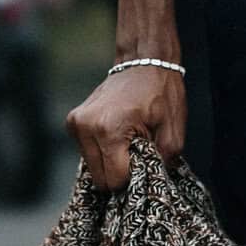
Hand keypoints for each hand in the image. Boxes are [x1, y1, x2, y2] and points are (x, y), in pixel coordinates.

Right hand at [67, 62, 185, 189]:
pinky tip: (116, 136)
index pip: (114, 180)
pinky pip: (87, 153)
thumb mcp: (173, 131)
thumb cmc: (161, 93)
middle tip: (136, 154)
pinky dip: (101, 151)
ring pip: (92, 167)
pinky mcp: (72, 122)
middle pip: (99, 178)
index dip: (132, 180)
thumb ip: (162, 163)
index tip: (144, 165)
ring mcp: (76, 124)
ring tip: (127, 142)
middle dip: (119, 173)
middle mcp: (86, 127)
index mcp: (109, 130)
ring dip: (109, 162)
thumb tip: (150, 183)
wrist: (144, 62)